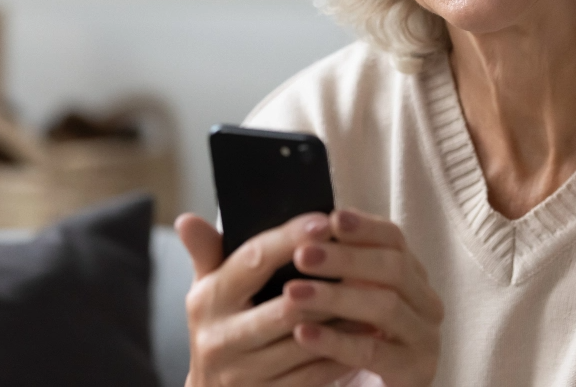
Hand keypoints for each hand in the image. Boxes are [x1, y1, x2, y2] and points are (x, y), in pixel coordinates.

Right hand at [176, 212, 353, 386]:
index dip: (291, 238)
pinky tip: (365, 333)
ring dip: (343, 318)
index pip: (253, 260)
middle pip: (285, 304)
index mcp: (208, 299)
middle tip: (364, 261)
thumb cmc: (223, 324)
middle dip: (328, 283)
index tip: (327, 220)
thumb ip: (208, 252)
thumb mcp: (211, 288)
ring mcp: (241, 373)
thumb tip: (186, 219)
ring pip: (305, 340)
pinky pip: (312, 373)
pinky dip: (341, 351)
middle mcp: (219, 338)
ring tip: (374, 294)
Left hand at [284, 209, 444, 386]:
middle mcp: (427, 303)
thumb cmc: (364, 341)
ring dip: (335, 297)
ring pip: (385, 307)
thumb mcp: (359, 298)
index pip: (396, 239)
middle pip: (393, 268)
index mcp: (414, 277)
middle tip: (303, 254)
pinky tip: (304, 333)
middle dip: (345, 259)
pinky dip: (336, 340)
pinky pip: (373, 352)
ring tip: (293, 293)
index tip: (331, 219)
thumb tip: (317, 226)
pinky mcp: (415, 372)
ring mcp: (426, 338)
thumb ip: (349, 266)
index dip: (364, 227)